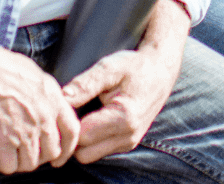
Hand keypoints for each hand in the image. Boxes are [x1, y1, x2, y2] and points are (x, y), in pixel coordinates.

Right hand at [0, 11, 79, 173]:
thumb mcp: (34, 74)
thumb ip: (47, 96)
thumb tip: (49, 109)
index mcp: (53, 98)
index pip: (72, 130)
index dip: (67, 148)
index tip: (59, 156)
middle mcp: (43, 117)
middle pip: (52, 151)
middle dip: (39, 154)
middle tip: (25, 148)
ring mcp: (25, 132)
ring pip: (31, 163)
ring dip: (20, 159)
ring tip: (8, 147)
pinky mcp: (4, 143)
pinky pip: (9, 166)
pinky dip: (2, 162)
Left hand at [61, 0, 188, 162]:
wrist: (160, 71)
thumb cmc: (134, 67)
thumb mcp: (109, 68)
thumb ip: (85, 84)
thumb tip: (62, 97)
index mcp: (123, 118)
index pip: (82, 135)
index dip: (68, 122)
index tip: (64, 107)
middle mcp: (128, 136)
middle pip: (83, 152)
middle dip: (73, 136)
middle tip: (70, 111)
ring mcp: (129, 143)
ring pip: (90, 155)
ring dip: (82, 140)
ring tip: (81, 113)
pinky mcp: (128, 144)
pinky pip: (100, 151)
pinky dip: (92, 140)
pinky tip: (91, 118)